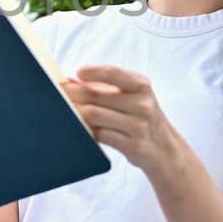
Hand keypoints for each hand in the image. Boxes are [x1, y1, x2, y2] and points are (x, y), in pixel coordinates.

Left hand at [63, 65, 182, 176]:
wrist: (165, 150)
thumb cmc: (140, 118)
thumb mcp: (132, 96)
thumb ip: (104, 87)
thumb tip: (70, 81)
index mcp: (141, 85)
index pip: (113, 72)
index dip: (92, 71)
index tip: (77, 73)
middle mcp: (142, 104)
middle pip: (96, 95)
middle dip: (72, 95)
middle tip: (57, 96)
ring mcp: (139, 126)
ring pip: (94, 115)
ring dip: (76, 114)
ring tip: (66, 113)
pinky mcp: (134, 146)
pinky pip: (101, 135)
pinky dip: (87, 132)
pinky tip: (82, 130)